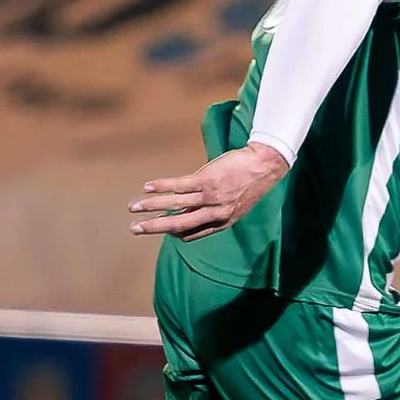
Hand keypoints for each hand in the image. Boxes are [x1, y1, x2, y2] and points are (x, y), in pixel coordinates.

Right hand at [129, 144, 290, 238]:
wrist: (265, 165)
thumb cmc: (250, 183)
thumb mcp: (237, 205)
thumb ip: (217, 211)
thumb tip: (193, 212)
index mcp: (221, 222)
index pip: (191, 233)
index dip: (174, 233)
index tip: (161, 232)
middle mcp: (214, 213)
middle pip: (178, 224)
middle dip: (154, 227)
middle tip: (135, 229)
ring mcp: (210, 197)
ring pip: (175, 205)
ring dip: (151, 207)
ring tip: (134, 207)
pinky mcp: (207, 180)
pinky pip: (178, 186)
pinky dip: (161, 187)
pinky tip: (147, 187)